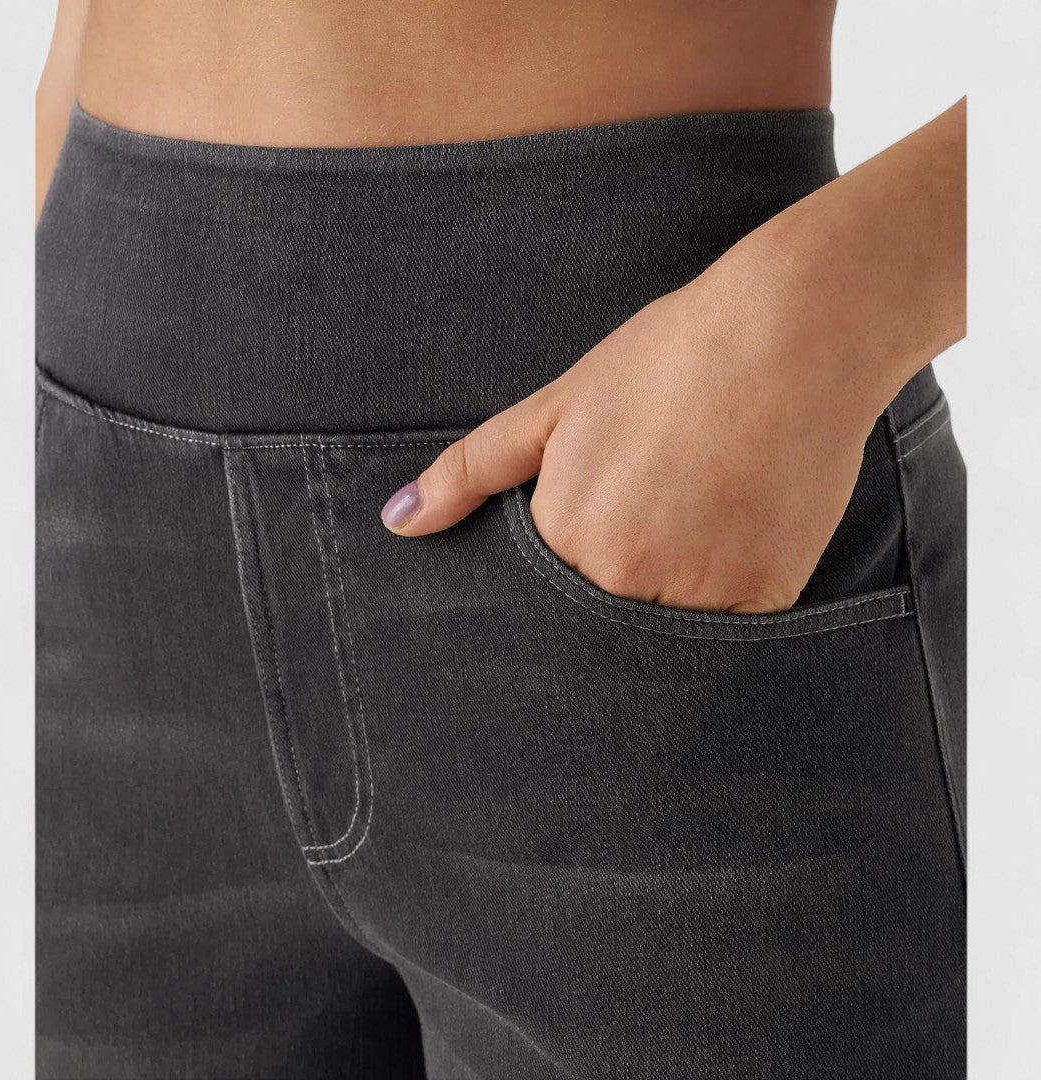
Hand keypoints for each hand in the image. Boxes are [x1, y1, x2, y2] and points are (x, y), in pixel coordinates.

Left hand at [379, 260, 885, 613]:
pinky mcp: (763, 599)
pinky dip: (719, 600)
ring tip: (692, 519)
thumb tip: (398, 521)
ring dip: (663, 598)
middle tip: (650, 519)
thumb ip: (471, 472)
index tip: (589, 540)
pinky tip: (731, 534)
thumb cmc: (667, 362)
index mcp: (564, 538)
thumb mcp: (554, 408)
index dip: (555, 573)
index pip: (534, 603)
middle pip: (596, 625)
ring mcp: (696, 597)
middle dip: (606, 590)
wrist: (792, 336)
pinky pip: (725, 633)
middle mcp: (623, 583)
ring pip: (659, 635)